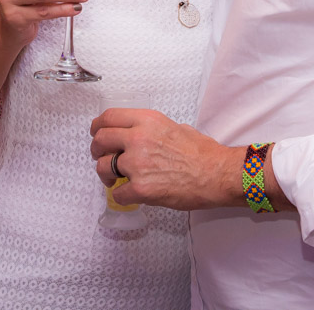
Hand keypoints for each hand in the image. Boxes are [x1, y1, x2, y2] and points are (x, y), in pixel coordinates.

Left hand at [89, 108, 240, 210]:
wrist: (217, 174)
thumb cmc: (203, 153)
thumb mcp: (176, 127)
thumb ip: (153, 129)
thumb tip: (143, 134)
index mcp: (147, 121)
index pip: (109, 117)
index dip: (97, 126)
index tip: (96, 133)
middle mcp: (138, 138)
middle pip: (100, 140)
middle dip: (97, 151)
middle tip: (101, 157)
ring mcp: (137, 164)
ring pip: (103, 167)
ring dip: (106, 175)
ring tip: (114, 180)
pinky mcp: (140, 188)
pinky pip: (118, 194)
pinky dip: (122, 196)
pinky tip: (131, 195)